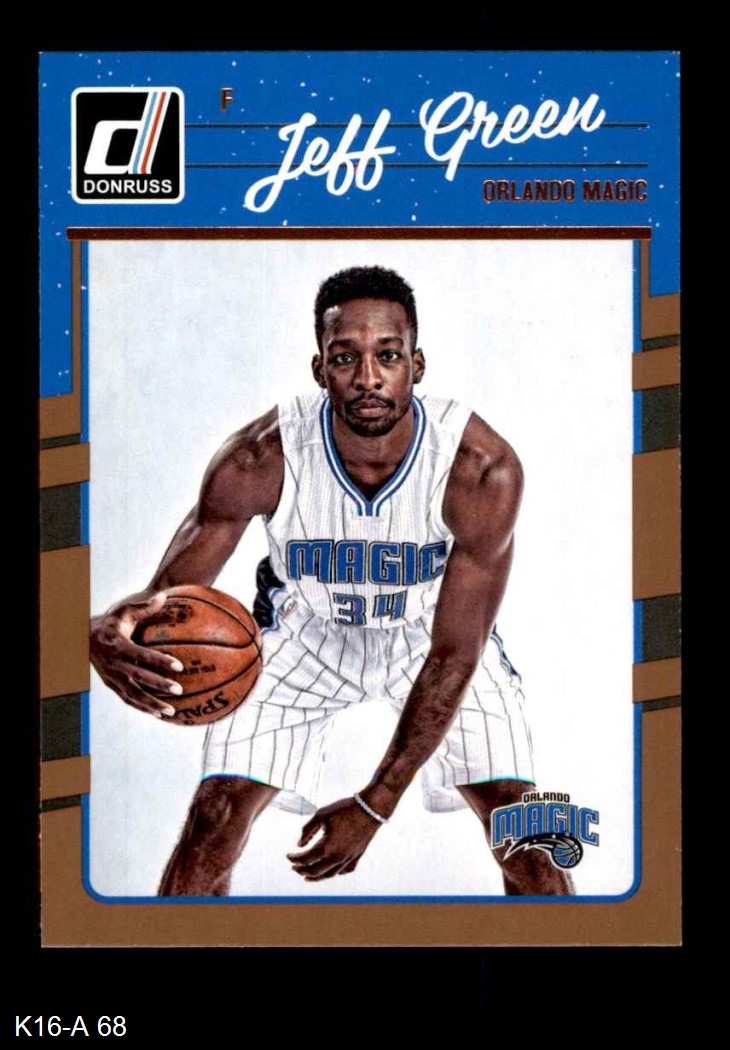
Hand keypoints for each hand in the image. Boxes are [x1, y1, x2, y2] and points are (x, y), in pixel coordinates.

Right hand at [90, 591, 184, 718]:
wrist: (83, 640)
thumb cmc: (110, 623)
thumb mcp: (124, 612)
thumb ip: (144, 606)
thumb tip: (164, 595)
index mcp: (119, 645)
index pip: (142, 655)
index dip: (161, 661)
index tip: (179, 666)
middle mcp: (114, 664)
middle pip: (139, 677)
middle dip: (159, 685)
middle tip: (179, 690)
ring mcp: (112, 678)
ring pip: (133, 694)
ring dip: (152, 704)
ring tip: (171, 711)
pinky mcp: (111, 686)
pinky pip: (128, 700)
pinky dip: (142, 708)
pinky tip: (158, 714)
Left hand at [286, 797, 382, 880]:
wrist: (371, 809)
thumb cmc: (345, 809)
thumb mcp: (322, 814)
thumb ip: (308, 830)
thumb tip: (299, 844)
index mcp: (326, 847)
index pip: (306, 859)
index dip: (294, 859)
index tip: (288, 856)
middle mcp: (337, 857)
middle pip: (315, 871)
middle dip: (302, 870)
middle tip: (294, 868)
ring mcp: (348, 859)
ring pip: (329, 874)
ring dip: (316, 876)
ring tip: (307, 876)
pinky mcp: (357, 856)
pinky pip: (344, 870)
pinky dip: (335, 873)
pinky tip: (330, 870)